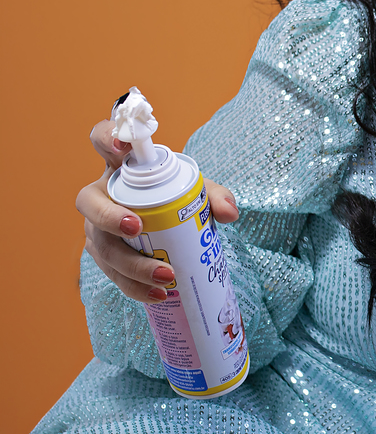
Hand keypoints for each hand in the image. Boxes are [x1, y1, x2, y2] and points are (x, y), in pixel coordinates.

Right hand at [76, 118, 238, 303]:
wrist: (170, 225)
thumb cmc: (177, 198)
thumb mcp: (198, 191)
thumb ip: (215, 196)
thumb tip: (229, 213)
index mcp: (120, 168)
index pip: (103, 140)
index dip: (106, 138)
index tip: (122, 147)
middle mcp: (101, 196)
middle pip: (88, 202)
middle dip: (108, 216)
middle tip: (136, 228)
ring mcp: (97, 228)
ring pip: (102, 246)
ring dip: (131, 264)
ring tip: (165, 276)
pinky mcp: (104, 257)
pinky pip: (113, 274)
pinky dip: (135, 287)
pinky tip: (158, 295)